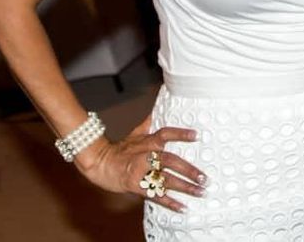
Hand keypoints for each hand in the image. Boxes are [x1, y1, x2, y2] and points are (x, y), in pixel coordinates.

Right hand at [75, 115, 205, 212]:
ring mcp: (141, 172)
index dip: (181, 134)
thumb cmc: (121, 149)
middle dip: (188, 169)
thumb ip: (151, 121)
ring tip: (200, 191)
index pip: (166, 134)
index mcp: (148, 142)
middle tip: (204, 177)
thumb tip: (161, 95)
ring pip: (165, 180)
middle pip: (169, 161)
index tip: (197, 136)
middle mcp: (146, 156)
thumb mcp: (136, 132)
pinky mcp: (136, 186)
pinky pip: (155, 195)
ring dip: (184, 186)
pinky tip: (183, 207)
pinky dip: (169, 202)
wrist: (99, 164)